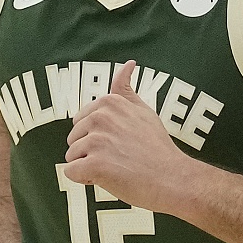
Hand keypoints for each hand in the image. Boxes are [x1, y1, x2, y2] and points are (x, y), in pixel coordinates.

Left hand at [62, 60, 190, 211]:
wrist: (172, 178)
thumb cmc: (157, 148)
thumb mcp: (143, 110)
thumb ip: (126, 88)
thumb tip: (128, 63)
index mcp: (110, 102)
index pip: (81, 121)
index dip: (97, 137)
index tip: (119, 143)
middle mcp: (101, 117)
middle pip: (74, 138)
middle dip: (89, 151)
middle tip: (119, 157)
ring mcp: (97, 140)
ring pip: (72, 156)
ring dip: (88, 166)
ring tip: (116, 167)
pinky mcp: (94, 163)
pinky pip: (71, 173)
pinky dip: (85, 179)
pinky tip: (108, 177)